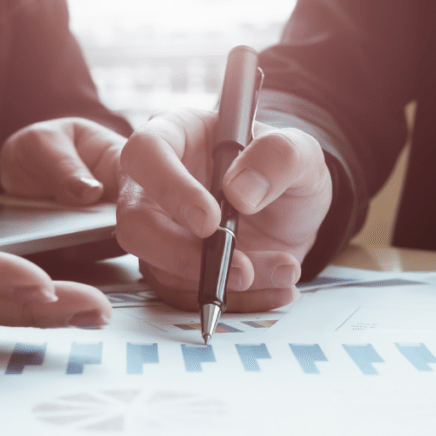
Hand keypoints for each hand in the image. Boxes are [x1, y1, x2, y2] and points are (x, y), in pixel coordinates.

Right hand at [115, 108, 330, 310]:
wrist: (295, 211)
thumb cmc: (284, 170)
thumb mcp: (300, 153)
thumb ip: (279, 157)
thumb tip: (240, 193)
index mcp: (176, 134)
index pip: (146, 153)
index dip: (170, 189)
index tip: (210, 221)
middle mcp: (155, 184)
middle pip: (135, 224)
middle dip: (183, 255)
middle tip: (242, 270)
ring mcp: (160, 230)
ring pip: (163, 268)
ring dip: (223, 281)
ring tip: (283, 270)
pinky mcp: (173, 268)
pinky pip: (189, 295)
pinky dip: (237, 300)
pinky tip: (277, 288)